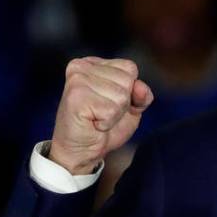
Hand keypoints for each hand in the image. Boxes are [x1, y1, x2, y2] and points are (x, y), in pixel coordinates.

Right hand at [49, 57, 153, 174]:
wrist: (80, 153)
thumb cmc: (102, 128)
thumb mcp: (130, 107)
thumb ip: (141, 94)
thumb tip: (139, 87)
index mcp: (93, 63)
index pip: (130, 68)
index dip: (130, 92)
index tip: (109, 103)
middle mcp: (82, 66)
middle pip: (127, 80)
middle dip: (122, 104)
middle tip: (101, 113)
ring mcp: (77, 80)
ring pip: (121, 95)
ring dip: (114, 115)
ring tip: (96, 118)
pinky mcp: (75, 97)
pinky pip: (111, 110)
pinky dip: (107, 123)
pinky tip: (92, 124)